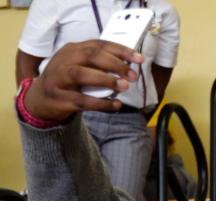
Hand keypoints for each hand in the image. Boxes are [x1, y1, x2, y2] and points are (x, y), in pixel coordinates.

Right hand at [23, 40, 142, 122]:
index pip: (98, 45)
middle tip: (132, 76)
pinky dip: (101, 103)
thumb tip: (129, 67)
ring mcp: (57, 78)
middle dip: (115, 64)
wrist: (40, 99)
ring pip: (81, 74)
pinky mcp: (58, 98)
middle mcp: (63, 61)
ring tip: (124, 86)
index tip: (139, 58)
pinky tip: (115, 105)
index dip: (120, 50)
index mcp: (72, 50)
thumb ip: (99, 64)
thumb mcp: (80, 66)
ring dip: (105, 79)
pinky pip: (81, 100)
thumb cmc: (68, 81)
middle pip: (90, 56)